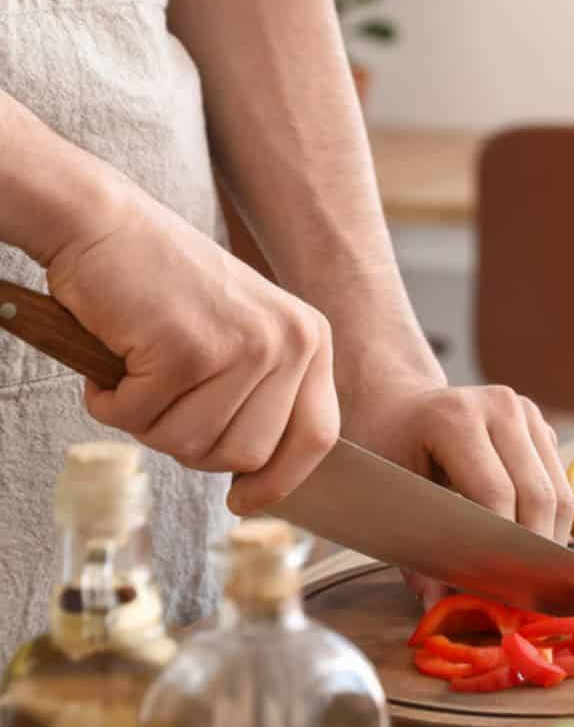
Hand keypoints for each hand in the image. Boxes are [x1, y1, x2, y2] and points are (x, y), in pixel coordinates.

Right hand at [46, 177, 339, 514]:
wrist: (103, 223)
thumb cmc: (163, 287)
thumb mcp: (241, 333)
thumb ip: (264, 392)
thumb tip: (264, 478)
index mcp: (310, 338)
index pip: (318, 436)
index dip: (280, 481)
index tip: (244, 503)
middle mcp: (290, 341)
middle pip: (247, 454)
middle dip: (192, 444)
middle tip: (161, 399)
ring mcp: (242, 345)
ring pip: (192, 445)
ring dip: (148, 422)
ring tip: (138, 371)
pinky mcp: (186, 349)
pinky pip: (140, 419)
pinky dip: (111, 402)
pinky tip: (114, 358)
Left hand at [340, 383, 573, 608]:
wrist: (396, 405)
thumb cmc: (384, 451)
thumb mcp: (386, 497)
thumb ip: (415, 551)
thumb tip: (439, 608)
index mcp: (455, 417)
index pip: (497, 494)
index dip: (501, 548)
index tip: (495, 591)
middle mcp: (500, 406)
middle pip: (538, 494)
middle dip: (532, 553)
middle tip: (520, 598)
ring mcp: (527, 413)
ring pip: (560, 492)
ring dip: (549, 542)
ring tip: (531, 581)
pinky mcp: (541, 427)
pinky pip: (561, 484)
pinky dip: (551, 524)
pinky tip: (531, 552)